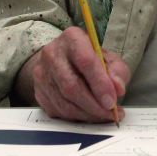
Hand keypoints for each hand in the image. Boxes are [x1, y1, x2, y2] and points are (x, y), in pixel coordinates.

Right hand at [15, 27, 130, 122]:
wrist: (61, 59)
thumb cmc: (89, 57)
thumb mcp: (109, 57)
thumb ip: (118, 71)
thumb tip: (117, 88)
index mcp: (72, 38)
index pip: (85, 61)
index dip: (100, 84)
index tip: (111, 101)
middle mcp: (52, 54)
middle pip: (72, 86)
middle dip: (94, 105)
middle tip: (110, 114)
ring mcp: (42, 74)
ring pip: (64, 103)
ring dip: (87, 114)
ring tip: (103, 116)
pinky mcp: (39, 92)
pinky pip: (58, 111)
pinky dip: (77, 117)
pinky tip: (89, 114)